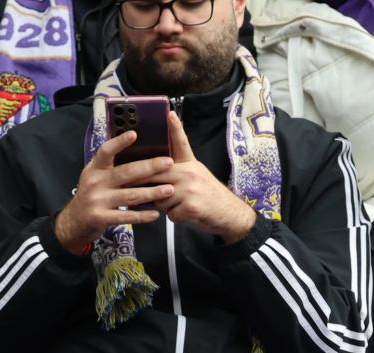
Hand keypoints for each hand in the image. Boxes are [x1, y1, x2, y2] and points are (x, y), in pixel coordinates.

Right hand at [53, 129, 176, 251]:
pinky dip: (142, 216)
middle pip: (126, 173)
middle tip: (168, 163)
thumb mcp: (94, 176)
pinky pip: (126, 217)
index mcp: (95, 169)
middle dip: (149, 167)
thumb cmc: (91, 195)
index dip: (119, 142)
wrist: (74, 222)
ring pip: (130, 195)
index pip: (106, 151)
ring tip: (169, 189)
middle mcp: (96, 182)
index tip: (134, 134)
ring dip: (152, 192)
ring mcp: (98, 201)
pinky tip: (155, 214)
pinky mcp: (102, 218)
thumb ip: (110, 166)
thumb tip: (134, 149)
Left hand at [156, 112, 257, 242]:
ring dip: (166, 206)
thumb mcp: (198, 178)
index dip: (175, 128)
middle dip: (146, 184)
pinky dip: (175, 218)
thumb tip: (154, 177)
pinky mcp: (191, 206)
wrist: (231, 215)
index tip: (169, 113)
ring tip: (180, 206)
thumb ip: (178, 174)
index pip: (182, 143)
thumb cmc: (210, 198)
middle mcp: (191, 173)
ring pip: (161, 198)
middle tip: (142, 190)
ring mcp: (191, 189)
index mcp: (191, 165)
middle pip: (158, 173)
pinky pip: (170, 214)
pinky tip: (186, 215)